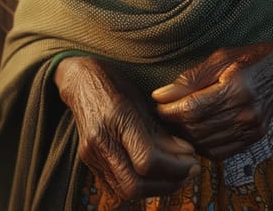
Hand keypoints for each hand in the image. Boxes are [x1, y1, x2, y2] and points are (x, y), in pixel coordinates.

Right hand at [54, 56, 198, 200]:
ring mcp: (91, 154)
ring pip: (126, 191)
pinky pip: (116, 187)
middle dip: (168, 183)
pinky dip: (139, 187)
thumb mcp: (142, 99)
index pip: (147, 159)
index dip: (174, 166)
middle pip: (135, 184)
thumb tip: (185, 153)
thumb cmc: (115, 84)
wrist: (81, 81)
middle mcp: (100, 139)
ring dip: (156, 189)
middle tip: (189, 171)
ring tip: (176, 175)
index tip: (192, 159)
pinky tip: (155, 175)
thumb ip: (161, 130)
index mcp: (117, 117)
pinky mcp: (88, 163)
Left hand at [151, 42, 272, 159]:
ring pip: (207, 144)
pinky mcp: (253, 139)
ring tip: (176, 122)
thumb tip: (161, 95)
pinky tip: (195, 132)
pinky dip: (202, 146)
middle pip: (199, 128)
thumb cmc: (250, 58)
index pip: (194, 108)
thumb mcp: (220, 58)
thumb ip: (191, 78)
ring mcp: (252, 129)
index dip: (170, 110)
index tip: (158, 103)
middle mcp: (246, 112)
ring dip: (186, 136)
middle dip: (175, 123)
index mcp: (238, 87)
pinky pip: (220, 153)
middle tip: (163, 112)